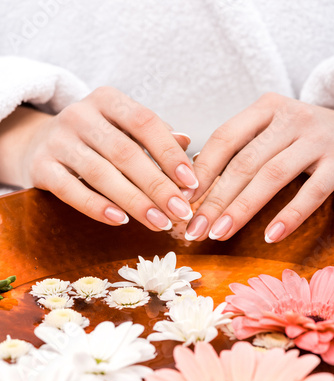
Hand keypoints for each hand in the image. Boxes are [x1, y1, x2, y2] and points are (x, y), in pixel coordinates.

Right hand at [0, 88, 197, 230]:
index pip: (145, 122)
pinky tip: (120, 220)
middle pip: (125, 152)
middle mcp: (80, 115)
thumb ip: (153, 135)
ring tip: (159, 222)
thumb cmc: (94, 139)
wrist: (39, 142)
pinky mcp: (40, 167)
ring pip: (101, 174)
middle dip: (158, 186)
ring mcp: (57, 140)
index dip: (170, 153)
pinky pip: (70, 190)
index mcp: (107, 100)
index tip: (191, 182)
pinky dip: (96, 207)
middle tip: (180, 211)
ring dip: (134, 202)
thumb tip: (187, 142)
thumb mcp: (122, 128)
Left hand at [185, 93, 333, 242]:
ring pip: (272, 176)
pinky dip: (290, 216)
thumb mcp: (271, 129)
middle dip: (215, 199)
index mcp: (266, 109)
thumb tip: (195, 183)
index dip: (201, 171)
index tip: (182, 200)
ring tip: (219, 234)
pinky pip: (312, 192)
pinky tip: (270, 236)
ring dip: (242, 209)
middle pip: (244, 162)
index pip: (224, 138)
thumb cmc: (300, 135)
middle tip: (194, 229)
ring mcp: (317, 139)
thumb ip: (239, 148)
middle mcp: (291, 119)